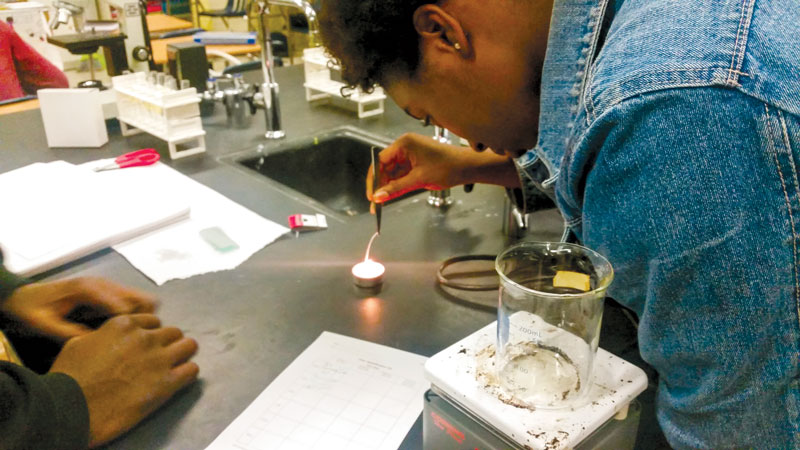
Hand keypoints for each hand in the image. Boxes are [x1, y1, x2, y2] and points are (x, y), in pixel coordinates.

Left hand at [1, 277, 155, 340]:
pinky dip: (138, 315)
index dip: (129, 325)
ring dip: (143, 318)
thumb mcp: (43, 324)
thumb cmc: (34, 309)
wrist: (27, 297)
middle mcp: (103, 285)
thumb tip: (92, 342)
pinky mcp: (109, 294)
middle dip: (143, 321)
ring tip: (134, 337)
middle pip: (141, 298)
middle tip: (136, 340)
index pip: (122, 305)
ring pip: (142, 299)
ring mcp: (108, 288)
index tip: (130, 342)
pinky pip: (134, 302)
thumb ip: (66, 332)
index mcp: (88, 289)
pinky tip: (128, 331)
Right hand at [49, 313, 198, 446]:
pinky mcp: (167, 383)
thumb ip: (103, 336)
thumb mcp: (79, 344)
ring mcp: (159, 359)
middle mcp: (145, 337)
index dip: (150, 334)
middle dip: (168, 343)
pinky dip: (188, 374)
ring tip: (175, 365)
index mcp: (124, 325)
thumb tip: (108, 337)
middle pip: (173, 332)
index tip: (147, 344)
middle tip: (161, 357)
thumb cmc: (68, 379)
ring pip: (189, 345)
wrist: (70, 410)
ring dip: (183, 354)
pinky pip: (192, 370)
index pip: (152, 321)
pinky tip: (178, 380)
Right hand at [366, 133, 519, 205]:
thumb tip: (378, 196)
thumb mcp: (419, 180)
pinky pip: (402, 175)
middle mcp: (406, 147)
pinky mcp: (416, 163)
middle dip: (380, 184)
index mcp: (404, 144)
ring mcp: (411, 155)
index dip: (374, 178)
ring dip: (388, 187)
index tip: (371, 193)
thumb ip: (396, 188)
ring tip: (382, 203)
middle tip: (376, 201)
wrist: (468, 167)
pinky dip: (397, 185)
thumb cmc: (448, 167)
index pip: (380, 160)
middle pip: (385, 167)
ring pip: (393, 172)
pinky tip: (392, 196)